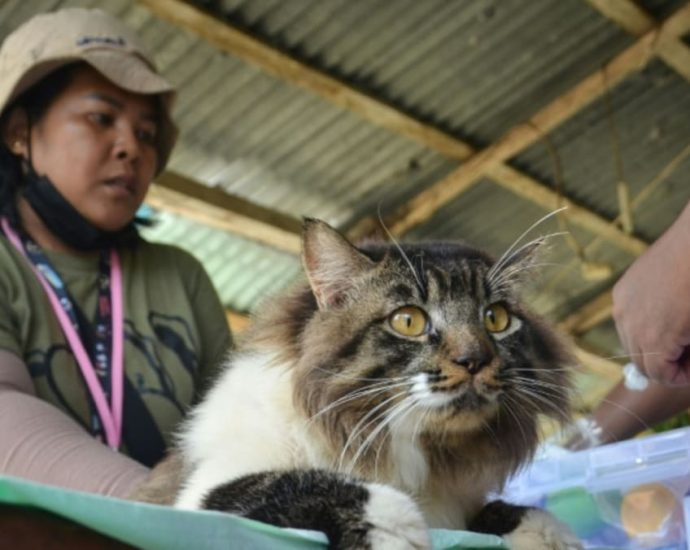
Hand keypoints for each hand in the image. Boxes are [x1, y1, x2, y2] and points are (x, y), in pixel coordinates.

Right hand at [612, 202, 689, 384]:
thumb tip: (685, 365)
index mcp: (653, 339)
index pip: (657, 375)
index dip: (679, 376)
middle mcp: (629, 326)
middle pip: (640, 362)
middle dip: (664, 363)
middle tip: (687, 352)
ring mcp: (622, 307)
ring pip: (631, 342)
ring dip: (652, 344)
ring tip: (677, 331)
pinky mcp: (621, 291)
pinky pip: (627, 319)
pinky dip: (643, 323)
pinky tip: (665, 309)